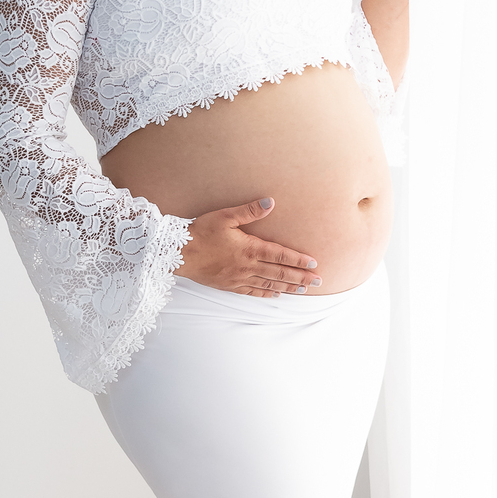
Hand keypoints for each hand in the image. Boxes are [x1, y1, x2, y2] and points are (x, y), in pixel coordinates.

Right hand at [174, 196, 322, 297]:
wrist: (179, 254)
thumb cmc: (201, 232)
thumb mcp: (225, 216)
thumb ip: (249, 211)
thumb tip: (270, 202)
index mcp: (249, 249)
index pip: (280, 255)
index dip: (298, 260)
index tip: (313, 264)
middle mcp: (247, 266)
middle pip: (279, 273)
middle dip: (300, 278)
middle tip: (318, 282)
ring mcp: (239, 278)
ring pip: (269, 284)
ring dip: (288, 287)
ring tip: (303, 290)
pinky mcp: (229, 285)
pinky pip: (252, 292)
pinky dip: (266, 294)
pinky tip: (275, 295)